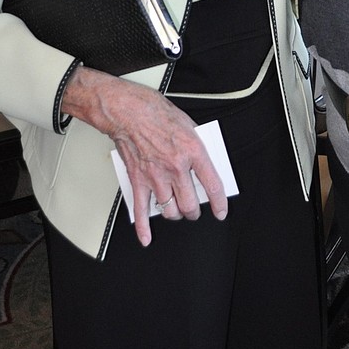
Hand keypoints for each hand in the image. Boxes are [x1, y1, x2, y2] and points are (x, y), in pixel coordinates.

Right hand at [62, 66, 227, 246]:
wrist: (127, 111)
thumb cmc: (155, 113)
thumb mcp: (188, 124)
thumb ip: (197, 145)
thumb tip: (204, 162)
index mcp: (192, 151)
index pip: (212, 185)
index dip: (220, 203)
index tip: (221, 211)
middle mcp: (175, 167)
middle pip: (190, 204)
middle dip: (194, 211)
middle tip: (195, 210)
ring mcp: (156, 176)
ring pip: (170, 210)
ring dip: (175, 214)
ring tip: (177, 211)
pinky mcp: (138, 180)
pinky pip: (141, 209)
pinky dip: (143, 227)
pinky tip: (147, 237)